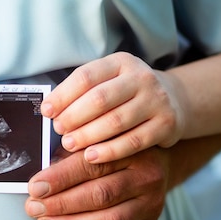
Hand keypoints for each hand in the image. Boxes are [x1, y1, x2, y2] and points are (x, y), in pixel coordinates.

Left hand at [24, 146, 169, 219]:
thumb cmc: (112, 152)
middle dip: (61, 204)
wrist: (153, 162)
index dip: (60, 178)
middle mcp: (145, 177)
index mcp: (130, 150)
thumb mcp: (94, 143)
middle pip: (101, 195)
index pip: (91, 165)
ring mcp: (150, 205)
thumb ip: (70, 155)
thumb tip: (39, 180)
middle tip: (34, 208)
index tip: (35, 187)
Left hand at [41, 52, 186, 163]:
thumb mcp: (108, 82)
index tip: (46, 111)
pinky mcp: (166, 124)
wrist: (174, 101)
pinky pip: (133, 141)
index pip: (86, 77)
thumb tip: (48, 109)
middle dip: (73, 117)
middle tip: (58, 130)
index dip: (63, 95)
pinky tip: (91, 157)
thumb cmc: (127, 94)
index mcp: (120, 63)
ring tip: (69, 144)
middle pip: (100, 99)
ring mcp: (156, 100)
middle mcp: (141, 77)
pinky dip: (109, 151)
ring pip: (116, 121)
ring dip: (87, 135)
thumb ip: (82, 92)